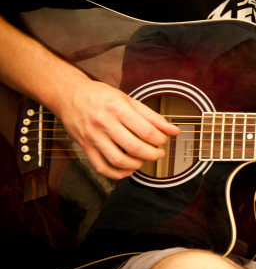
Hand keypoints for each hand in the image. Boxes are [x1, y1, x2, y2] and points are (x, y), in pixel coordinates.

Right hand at [57, 80, 179, 178]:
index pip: (145, 130)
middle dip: (153, 154)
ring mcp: (93, 137)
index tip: (163, 140)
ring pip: (118, 160)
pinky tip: (127, 170)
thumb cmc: (100, 96)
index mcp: (117, 108)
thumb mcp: (128, 100)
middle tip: (159, 153)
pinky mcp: (85, 147)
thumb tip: (173, 130)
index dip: (160, 139)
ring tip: (144, 160)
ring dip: (137, 165)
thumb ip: (152, 116)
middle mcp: (104, 123)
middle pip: (134, 147)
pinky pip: (102, 167)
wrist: (69, 95)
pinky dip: (117, 174)